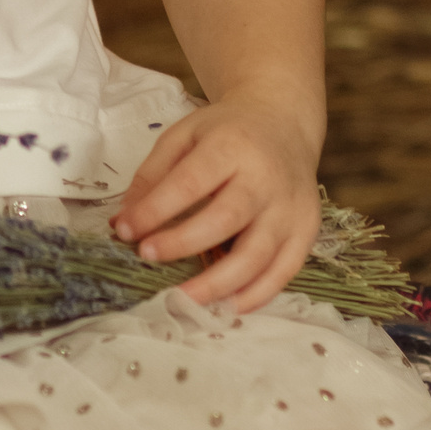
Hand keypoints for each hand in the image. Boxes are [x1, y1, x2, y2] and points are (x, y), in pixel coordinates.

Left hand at [111, 92, 323, 314]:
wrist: (284, 124)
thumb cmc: (228, 134)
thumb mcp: (184, 136)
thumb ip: (152, 176)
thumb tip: (124, 221)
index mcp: (232, 147)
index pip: (190, 182)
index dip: (155, 210)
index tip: (125, 231)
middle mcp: (266, 178)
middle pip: (226, 218)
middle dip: (183, 243)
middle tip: (148, 257)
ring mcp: (290, 207)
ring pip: (258, 254)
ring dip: (218, 283)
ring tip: (183, 299)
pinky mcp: (306, 230)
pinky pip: (285, 270)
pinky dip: (257, 294)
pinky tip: (227, 306)